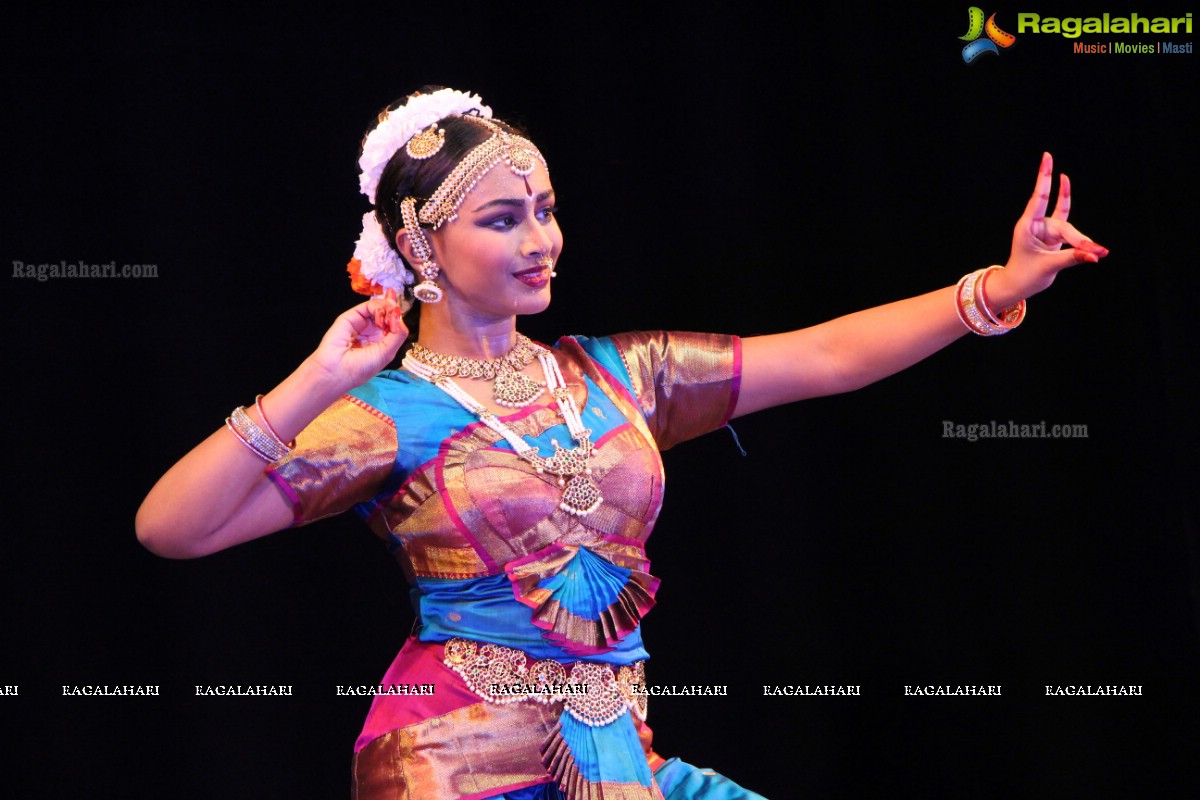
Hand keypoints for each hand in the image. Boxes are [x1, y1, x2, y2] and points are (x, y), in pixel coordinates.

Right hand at [310, 292, 407, 389]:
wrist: (336, 371)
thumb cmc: (361, 368)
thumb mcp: (387, 352)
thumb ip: (398, 333)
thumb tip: (399, 314)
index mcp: (382, 341)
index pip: (395, 323)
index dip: (399, 316)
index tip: (401, 312)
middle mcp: (373, 331)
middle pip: (389, 312)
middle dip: (395, 308)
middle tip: (396, 310)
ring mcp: (363, 323)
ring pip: (380, 307)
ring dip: (388, 308)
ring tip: (388, 318)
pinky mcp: (352, 316)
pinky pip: (369, 306)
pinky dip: (379, 308)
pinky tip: (380, 319)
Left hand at [993, 152, 1108, 304]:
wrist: (1017, 285)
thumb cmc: (1026, 276)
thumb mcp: (1049, 267)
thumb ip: (1072, 257)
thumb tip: (1096, 254)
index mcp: (1027, 226)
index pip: (1040, 197)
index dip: (1044, 177)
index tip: (1047, 157)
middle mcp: (1036, 224)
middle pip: (1063, 225)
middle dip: (1079, 240)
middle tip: (1096, 252)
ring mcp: (1045, 229)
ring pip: (1069, 229)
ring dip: (1082, 242)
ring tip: (1099, 253)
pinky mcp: (1053, 235)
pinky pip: (1066, 221)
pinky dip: (1074, 218)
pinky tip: (1068, 186)